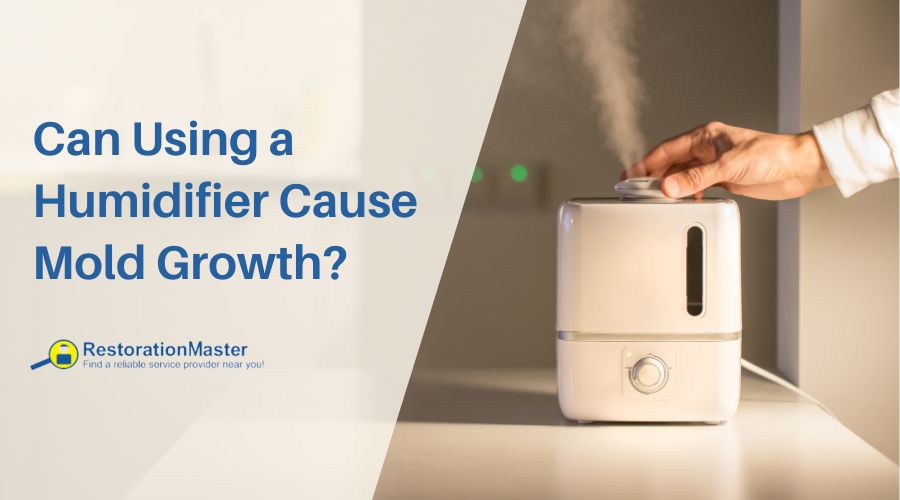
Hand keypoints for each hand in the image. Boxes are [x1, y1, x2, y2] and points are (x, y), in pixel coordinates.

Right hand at [622, 121, 834, 199]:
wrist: (800, 168)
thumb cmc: (773, 155)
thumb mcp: (731, 166)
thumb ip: (697, 178)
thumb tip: (670, 186)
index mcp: (706, 136)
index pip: (667, 149)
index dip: (646, 162)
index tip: (630, 174)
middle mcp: (708, 149)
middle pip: (671, 163)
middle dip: (654, 176)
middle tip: (636, 190)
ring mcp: (715, 164)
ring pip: (682, 175)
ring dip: (671, 186)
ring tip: (657, 199)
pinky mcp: (724, 179)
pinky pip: (696, 186)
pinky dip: (687, 194)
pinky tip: (684, 201)